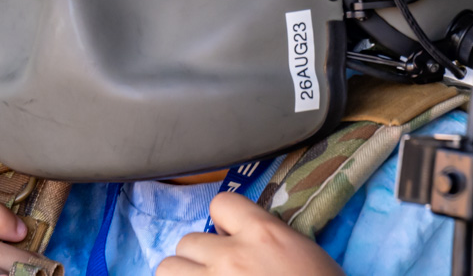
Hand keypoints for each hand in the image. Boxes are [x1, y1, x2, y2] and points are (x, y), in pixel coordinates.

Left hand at [156, 194, 343, 275]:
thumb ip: (266, 239)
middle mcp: (231, 256)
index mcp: (263, 234)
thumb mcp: (303, 254)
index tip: (230, 240)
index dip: (223, 223)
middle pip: (188, 240)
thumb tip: (238, 239)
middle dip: (200, 258)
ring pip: (168, 268)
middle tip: (218, 275)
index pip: (221, 203)